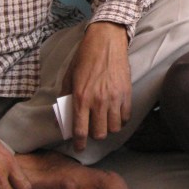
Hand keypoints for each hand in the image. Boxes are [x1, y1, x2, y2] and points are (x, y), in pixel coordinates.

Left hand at [61, 21, 130, 149]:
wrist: (106, 41)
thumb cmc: (85, 56)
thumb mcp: (70, 75)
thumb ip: (65, 97)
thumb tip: (61, 117)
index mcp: (81, 97)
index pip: (80, 130)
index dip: (79, 143)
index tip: (79, 147)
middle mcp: (98, 101)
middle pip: (99, 133)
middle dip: (94, 135)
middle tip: (91, 129)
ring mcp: (115, 98)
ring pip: (113, 128)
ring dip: (107, 128)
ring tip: (104, 122)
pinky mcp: (127, 93)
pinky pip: (126, 117)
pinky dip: (120, 120)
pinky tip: (115, 115)